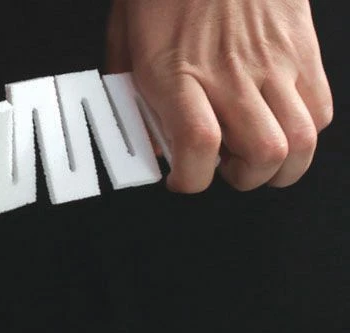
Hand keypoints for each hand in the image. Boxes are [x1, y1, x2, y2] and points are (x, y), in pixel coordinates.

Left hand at [106, 0, 333, 192]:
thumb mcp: (125, 39)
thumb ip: (130, 93)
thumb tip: (144, 139)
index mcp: (176, 72)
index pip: (197, 144)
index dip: (191, 179)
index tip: (181, 178)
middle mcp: (229, 72)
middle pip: (262, 153)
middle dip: (244, 180)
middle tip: (225, 169)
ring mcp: (273, 62)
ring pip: (300, 140)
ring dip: (281, 165)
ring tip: (256, 155)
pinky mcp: (302, 50)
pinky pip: (320, 109)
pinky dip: (304, 131)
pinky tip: (277, 122)